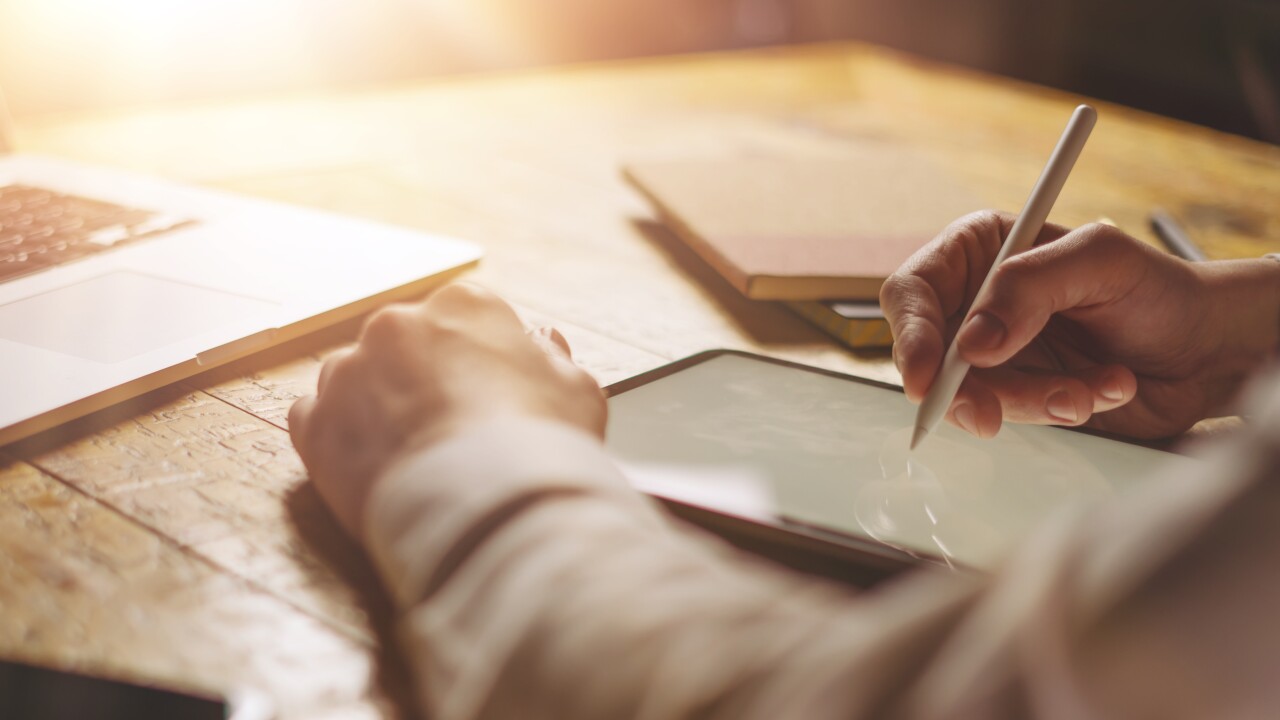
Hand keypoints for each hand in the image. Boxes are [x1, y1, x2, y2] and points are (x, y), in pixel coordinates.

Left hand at [288, 283, 606, 536]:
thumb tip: (541, 343)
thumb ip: (551, 358)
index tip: (488, 395)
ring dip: (378, 408)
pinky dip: (341, 440)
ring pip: (358, 380)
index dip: (479, 361)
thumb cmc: (540, 447)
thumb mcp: (577, 390)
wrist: (489, 510)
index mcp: (464, 305)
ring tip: (416, 456)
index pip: (467, 319)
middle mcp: (398, 324)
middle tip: (452, 430)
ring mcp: (348, 372)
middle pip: (407, 345)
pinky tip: (377, 468)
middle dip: (423, 380)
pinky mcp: (316, 423)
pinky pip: (318, 420)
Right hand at [881, 210, 1279, 439]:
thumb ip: (1028, 288)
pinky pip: (1007, 416)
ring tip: (1089, 386)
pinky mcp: (1017, 393)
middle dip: (964, 389)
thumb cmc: (1160, 291)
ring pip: (969, 393)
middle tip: (994, 413)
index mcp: (981, 251)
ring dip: (1029, 400)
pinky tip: (1096, 391)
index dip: (910, 335)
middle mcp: (977, 302)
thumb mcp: (1100, 263)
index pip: (913, 292)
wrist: (1207, 350)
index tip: (929, 376)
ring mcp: (994, 352)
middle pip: (927, 353)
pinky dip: (1052, 411)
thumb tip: (971, 343)